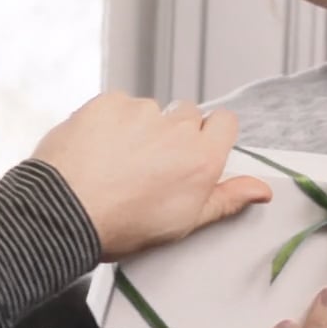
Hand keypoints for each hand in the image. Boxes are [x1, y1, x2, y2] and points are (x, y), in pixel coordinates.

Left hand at [31, 93, 271, 260]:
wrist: (64, 212)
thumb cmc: (121, 225)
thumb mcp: (183, 223)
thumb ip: (226, 199)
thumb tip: (262, 189)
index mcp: (202, 159)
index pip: (225, 122)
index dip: (209, 135)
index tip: (192, 150)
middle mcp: (178, 128)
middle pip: (187, 115)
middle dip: (174, 133)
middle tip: (150, 163)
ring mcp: (142, 111)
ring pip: (150, 110)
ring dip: (139, 127)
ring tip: (116, 160)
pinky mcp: (108, 102)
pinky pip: (118, 105)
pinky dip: (110, 121)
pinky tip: (97, 148)